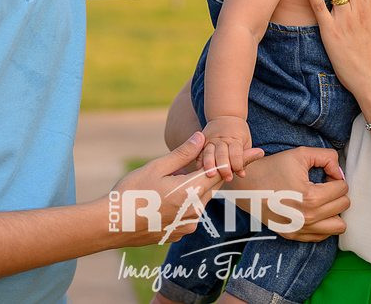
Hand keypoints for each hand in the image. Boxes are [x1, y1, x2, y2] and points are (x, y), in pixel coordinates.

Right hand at [108, 131, 261, 246]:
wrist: (110, 225)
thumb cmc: (131, 192)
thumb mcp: (156, 167)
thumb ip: (182, 154)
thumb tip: (202, 137)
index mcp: (191, 191)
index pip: (222, 171)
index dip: (240, 160)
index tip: (259, 151)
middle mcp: (194, 210)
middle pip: (211, 186)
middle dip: (213, 173)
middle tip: (209, 161)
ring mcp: (187, 225)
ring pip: (199, 200)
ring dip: (194, 189)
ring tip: (168, 184)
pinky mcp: (177, 234)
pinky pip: (189, 214)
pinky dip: (184, 204)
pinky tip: (163, 201)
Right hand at [200, 115, 252, 179]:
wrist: (225, 116)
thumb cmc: (238, 132)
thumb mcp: (246, 142)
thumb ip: (244, 158)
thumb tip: (242, 174)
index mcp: (235, 139)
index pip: (236, 152)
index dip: (238, 162)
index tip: (239, 172)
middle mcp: (221, 139)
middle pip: (222, 153)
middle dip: (224, 166)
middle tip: (227, 177)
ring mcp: (210, 140)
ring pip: (209, 153)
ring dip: (210, 164)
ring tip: (211, 174)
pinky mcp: (201, 142)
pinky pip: (199, 153)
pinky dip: (199, 162)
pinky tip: (198, 170)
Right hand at [225, 146, 348, 241]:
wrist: (247, 185)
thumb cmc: (273, 168)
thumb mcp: (301, 154)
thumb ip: (327, 157)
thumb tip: (339, 173)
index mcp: (311, 198)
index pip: (342, 189)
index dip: (335, 177)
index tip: (323, 175)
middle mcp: (307, 218)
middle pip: (343, 206)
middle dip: (336, 193)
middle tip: (322, 186)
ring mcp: (301, 230)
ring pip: (338, 227)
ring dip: (334, 211)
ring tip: (322, 200)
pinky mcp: (294, 236)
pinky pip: (322, 236)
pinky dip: (323, 224)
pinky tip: (313, 211)